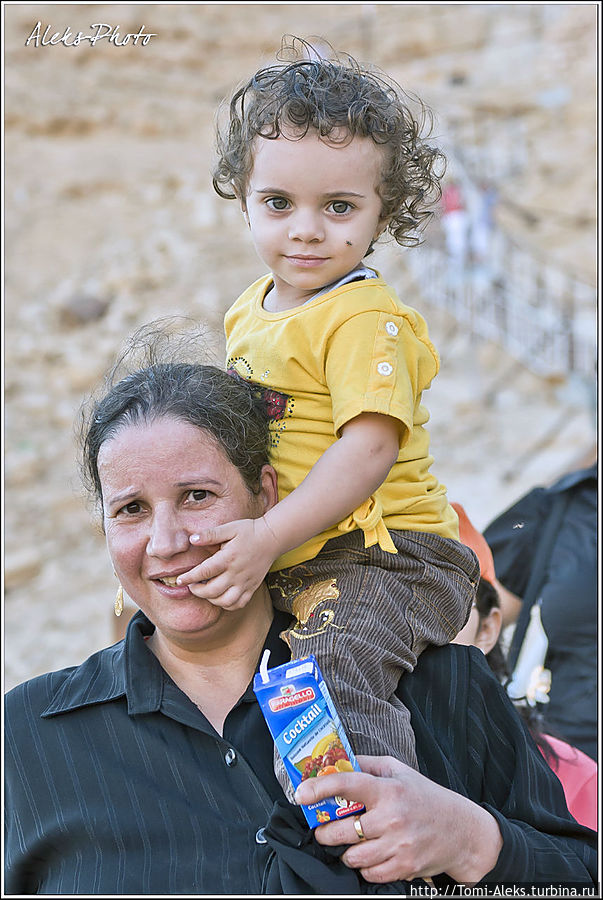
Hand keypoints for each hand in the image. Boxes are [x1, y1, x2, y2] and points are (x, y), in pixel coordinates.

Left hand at [176, 517, 279, 609]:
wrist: (272, 538)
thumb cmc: (249, 531)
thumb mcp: (229, 528)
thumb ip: (210, 534)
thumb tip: (191, 539)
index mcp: (228, 558)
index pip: (204, 572)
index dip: (189, 578)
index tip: (180, 580)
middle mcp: (236, 573)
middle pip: (212, 591)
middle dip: (197, 591)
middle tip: (192, 586)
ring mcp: (245, 583)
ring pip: (225, 601)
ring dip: (211, 600)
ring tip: (206, 591)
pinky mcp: (252, 588)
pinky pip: (238, 604)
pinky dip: (227, 604)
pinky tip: (221, 596)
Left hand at [294, 755, 502, 885]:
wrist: (462, 831)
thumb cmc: (427, 797)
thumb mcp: (400, 771)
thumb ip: (368, 765)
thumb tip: (338, 760)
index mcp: (389, 789)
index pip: (347, 784)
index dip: (319, 788)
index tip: (301, 794)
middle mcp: (392, 817)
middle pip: (342, 830)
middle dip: (325, 832)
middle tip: (323, 829)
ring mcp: (398, 845)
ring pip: (352, 856)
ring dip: (345, 852)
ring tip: (350, 843)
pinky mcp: (404, 867)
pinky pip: (368, 874)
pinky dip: (363, 867)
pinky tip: (369, 856)